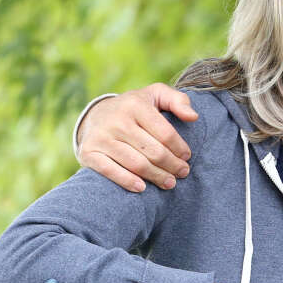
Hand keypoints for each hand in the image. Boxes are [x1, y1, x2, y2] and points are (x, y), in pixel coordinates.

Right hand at [77, 84, 197, 191]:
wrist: (96, 114)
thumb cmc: (135, 108)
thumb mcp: (156, 95)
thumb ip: (178, 101)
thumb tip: (193, 117)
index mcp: (135, 105)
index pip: (165, 133)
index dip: (180, 148)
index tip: (187, 157)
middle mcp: (117, 120)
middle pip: (153, 151)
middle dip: (172, 165)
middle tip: (182, 173)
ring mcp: (101, 137)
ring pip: (136, 164)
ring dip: (156, 177)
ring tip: (169, 183)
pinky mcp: (89, 153)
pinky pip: (111, 171)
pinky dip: (128, 181)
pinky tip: (142, 188)